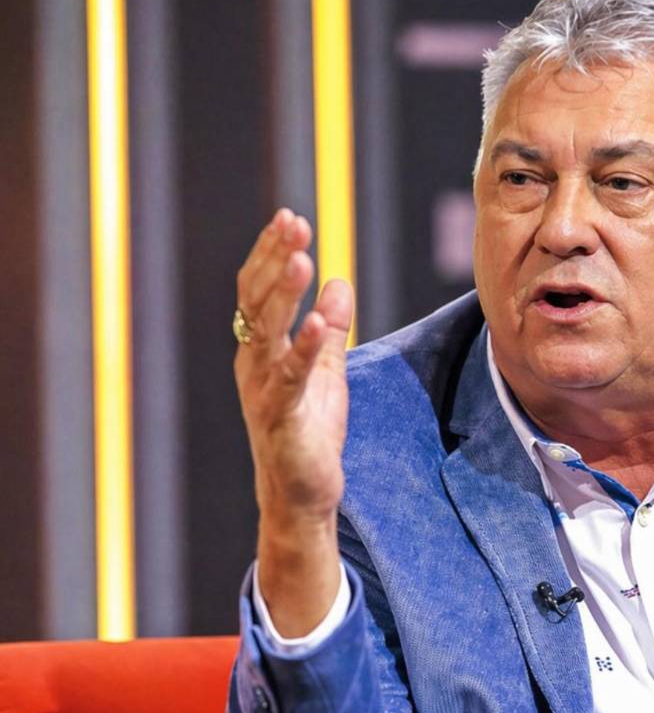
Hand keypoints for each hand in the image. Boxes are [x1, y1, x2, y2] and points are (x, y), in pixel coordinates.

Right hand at [233, 208, 353, 634]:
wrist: (302, 495)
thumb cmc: (309, 431)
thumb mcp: (326, 371)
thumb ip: (332, 330)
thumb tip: (341, 282)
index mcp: (260, 349)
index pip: (258, 290)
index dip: (271, 252)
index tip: (291, 217)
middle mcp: (253, 364)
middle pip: (256, 300)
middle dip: (273, 258)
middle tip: (293, 222)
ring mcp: (262, 391)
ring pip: (267, 332)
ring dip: (284, 293)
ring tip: (300, 257)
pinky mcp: (283, 419)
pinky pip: (291, 378)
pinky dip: (305, 348)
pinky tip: (320, 321)